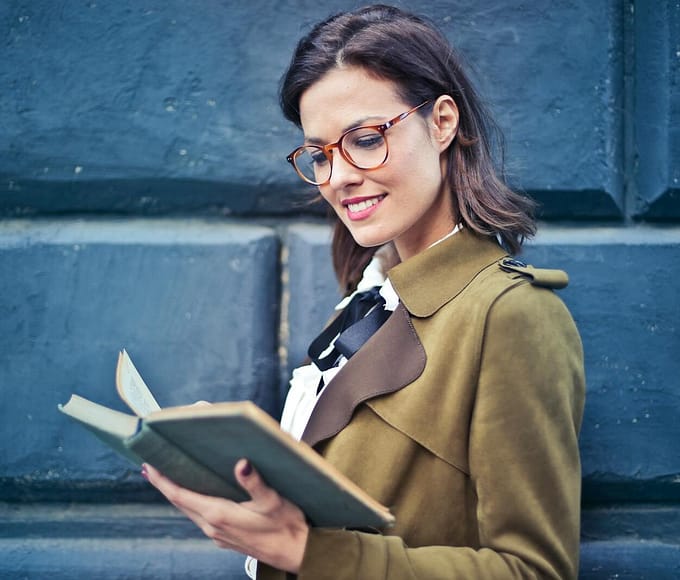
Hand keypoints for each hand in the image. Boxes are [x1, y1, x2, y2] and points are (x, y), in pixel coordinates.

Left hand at [143, 459, 308, 573]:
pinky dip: (193, 503)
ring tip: (170, 478)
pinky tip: (198, 495)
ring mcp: (218, 534)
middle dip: (165, 485)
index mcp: (219, 514)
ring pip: (190, 511)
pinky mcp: (226, 537)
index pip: (181, 496)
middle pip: (181, 503)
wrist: (296, 552)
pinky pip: (201, 518)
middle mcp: (213, 526)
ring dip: (178, 495)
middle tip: (152, 466)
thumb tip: (241, 464)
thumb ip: (254, 482)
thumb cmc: (286, 526)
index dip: (163, 481)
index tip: (148, 467)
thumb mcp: (272, 500)